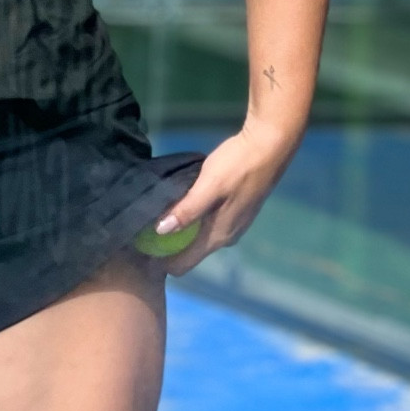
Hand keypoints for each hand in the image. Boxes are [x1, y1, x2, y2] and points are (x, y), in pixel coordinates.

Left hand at [141, 114, 299, 277]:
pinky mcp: (236, 211)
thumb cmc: (238, 165)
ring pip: (197, 238)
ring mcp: (233, 225)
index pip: (182, 264)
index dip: (159, 261)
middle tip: (141, 229)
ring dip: (179, 231)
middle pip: (188, 253)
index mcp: (217, 236)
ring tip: (157, 215)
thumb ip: (186, 210)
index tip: (139, 248)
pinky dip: (191, 220)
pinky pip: (206, 225)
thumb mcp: (208, 186)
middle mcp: (226, 237)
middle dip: (165, 246)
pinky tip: (180, 204)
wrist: (271, 145)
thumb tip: (160, 231)